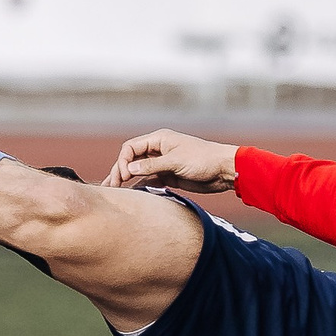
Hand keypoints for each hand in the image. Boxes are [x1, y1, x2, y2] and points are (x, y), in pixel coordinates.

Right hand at [104, 129, 237, 193]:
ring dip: (127, 181)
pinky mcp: (169, 176)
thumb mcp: (176, 162)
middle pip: (132, 160)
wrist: (224, 170)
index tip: (123, 176)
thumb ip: (152, 165)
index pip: (131, 148)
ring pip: (139, 171)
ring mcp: (163, 164)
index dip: (123, 161)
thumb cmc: (204, 159)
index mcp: (159, 139)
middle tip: (111, 187)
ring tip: (115, 192)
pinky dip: (141, 187)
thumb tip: (128, 169)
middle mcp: (158, 150)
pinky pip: (149, 181)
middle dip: (120, 172)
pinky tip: (133, 196)